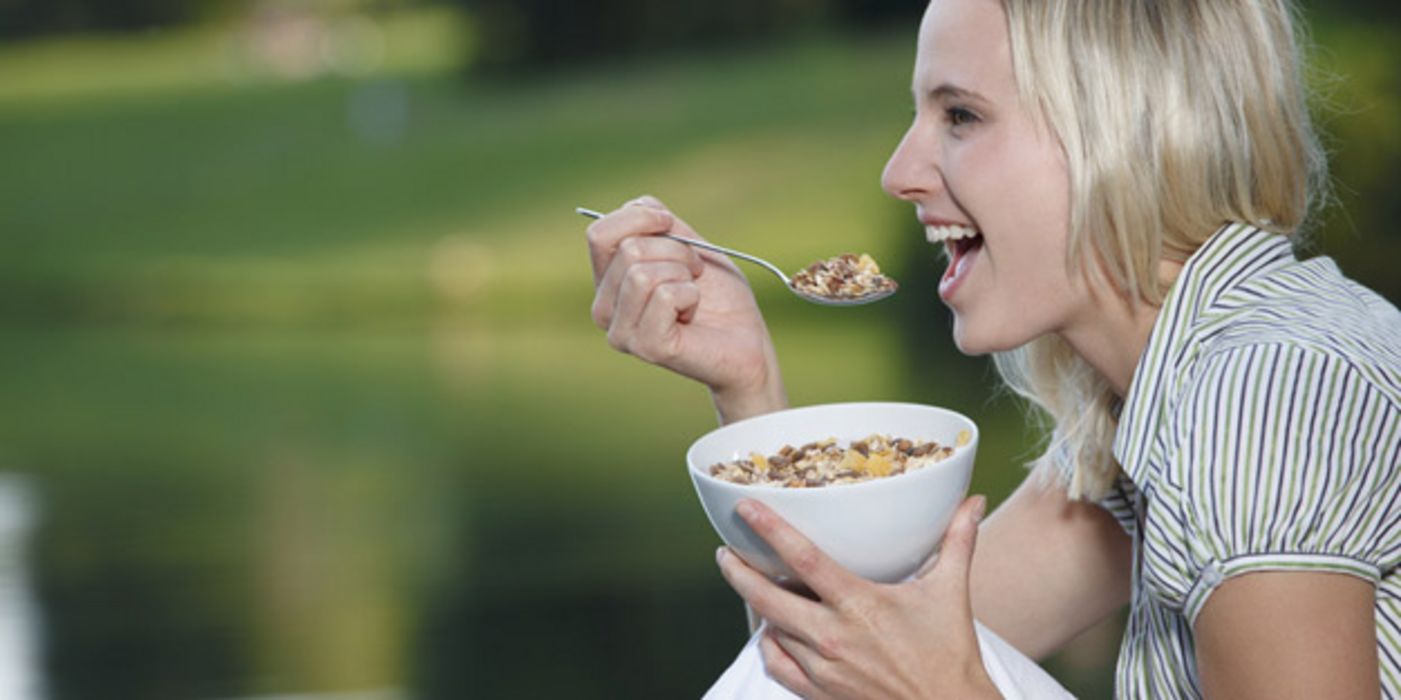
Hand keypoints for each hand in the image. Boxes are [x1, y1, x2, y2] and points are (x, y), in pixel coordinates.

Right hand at [586, 196, 785, 421]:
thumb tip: (638, 207)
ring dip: (682, 274)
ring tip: (694, 294)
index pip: (599, 234)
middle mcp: (604, 309)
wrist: (746, 340)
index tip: (670, 224)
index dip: (640, 217)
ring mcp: (621, 332)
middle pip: (627, 249)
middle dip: (674, 250)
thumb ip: (657, 223)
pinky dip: (691, 296)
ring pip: (641, 273)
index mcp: (608, 283)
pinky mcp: (645, 347)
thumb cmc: (719, 296)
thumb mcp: (687, 245)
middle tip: (694, 273)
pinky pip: (664, 296)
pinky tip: (693, 315)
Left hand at [716, 497, 999, 698]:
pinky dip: (769, 647)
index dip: (770, 529)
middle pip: (766, 598)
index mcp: (860, 604)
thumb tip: (973, 502)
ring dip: (758, 609)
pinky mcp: (819, 696)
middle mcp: (834, 637)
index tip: (746, 508)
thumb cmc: (951, 655)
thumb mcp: (951, 592)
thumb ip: (957, 542)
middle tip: (725, 553)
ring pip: (770, 631)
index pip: (804, 559)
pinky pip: (777, 667)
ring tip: (750, 587)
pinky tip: (772, 633)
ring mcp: (823, 670)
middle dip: (738, 573)